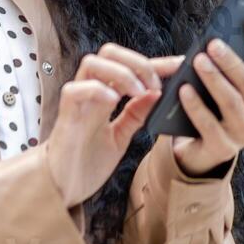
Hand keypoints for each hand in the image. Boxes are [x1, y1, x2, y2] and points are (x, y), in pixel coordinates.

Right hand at [42, 44, 186, 207]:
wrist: (62, 191)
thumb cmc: (86, 163)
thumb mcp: (121, 137)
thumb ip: (136, 115)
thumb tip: (157, 93)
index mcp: (105, 96)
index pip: (131, 68)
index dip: (157, 63)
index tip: (180, 65)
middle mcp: (90, 93)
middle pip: (109, 53)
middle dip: (137, 62)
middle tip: (155, 85)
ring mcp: (76, 102)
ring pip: (92, 63)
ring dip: (121, 73)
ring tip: (139, 92)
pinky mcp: (64, 117)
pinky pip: (75, 90)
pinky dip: (97, 89)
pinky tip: (114, 101)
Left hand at [166, 21, 243, 177]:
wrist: (197, 148)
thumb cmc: (208, 106)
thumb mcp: (218, 83)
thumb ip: (222, 65)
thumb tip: (214, 40)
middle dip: (230, 61)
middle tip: (213, 44)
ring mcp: (243, 133)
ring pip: (232, 102)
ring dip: (214, 79)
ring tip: (198, 62)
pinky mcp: (223, 148)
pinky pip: (209, 124)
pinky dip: (195, 105)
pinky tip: (183, 90)